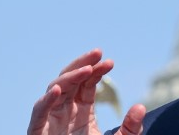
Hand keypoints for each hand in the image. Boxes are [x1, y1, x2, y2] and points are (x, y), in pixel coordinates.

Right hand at [28, 49, 145, 134]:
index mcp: (81, 111)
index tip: (110, 62)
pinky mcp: (38, 133)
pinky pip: (38, 114)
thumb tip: (140, 107)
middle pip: (69, 80)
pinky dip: (46, 101)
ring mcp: (50, 121)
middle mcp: (64, 112)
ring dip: (69, 77)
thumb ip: (131, 128)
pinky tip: (59, 89)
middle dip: (82, 64)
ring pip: (54, 90)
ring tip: (87, 70)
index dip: (96, 71)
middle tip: (98, 52)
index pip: (87, 84)